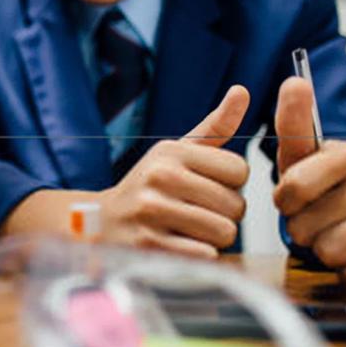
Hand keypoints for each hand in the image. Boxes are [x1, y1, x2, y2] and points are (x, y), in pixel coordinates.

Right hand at [96, 85, 250, 258]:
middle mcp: (160, 176)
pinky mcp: (149, 245)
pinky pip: (205, 255)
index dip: (231, 184)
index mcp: (171, 152)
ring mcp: (152, 211)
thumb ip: (215, 126)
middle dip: (225, 214)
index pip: (240, 170)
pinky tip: (179, 244)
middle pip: (236, 205)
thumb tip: (242, 91)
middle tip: (198, 211)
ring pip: (224, 232)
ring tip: (190, 229)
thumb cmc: (151, 186)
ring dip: (214, 237)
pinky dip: (201, 255)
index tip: (208, 186)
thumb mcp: (177, 152)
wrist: (103, 222)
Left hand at [273, 77, 345, 285]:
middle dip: (302, 227)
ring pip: (329, 252)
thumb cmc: (327, 181)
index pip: (292, 187)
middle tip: (314, 216)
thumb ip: (293, 120)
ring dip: (322, 248)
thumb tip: (294, 81)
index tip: (292, 196)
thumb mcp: (303, 153)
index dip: (284, 200)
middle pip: (306, 226)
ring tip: (331, 231)